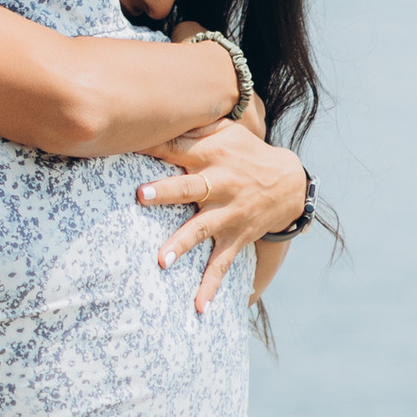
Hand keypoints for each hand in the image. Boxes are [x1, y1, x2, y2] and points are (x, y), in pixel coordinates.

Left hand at [136, 119, 308, 311]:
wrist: (289, 183)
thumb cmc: (245, 152)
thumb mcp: (226, 130)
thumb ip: (195, 122)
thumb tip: (158, 108)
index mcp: (212, 154)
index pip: (178, 148)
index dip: (153, 146)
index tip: (128, 143)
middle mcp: (220, 184)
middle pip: (190, 186)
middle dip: (166, 192)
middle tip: (141, 196)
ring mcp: (228, 213)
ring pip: (202, 229)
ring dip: (182, 244)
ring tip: (161, 261)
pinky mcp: (236, 237)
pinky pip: (222, 265)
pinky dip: (210, 287)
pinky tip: (198, 308)